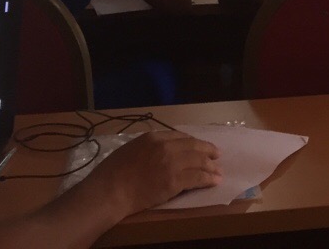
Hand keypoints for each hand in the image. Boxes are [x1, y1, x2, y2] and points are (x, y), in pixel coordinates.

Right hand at [88, 130, 221, 216]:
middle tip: (217, 154)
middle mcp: (166, 146)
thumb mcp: (131, 148)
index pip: (180, 137)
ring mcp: (172, 163)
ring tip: (218, 170)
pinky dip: (208, 179)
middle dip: (207, 150)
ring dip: (211, 166)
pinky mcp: (175, 180)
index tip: (199, 146)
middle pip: (193, 146)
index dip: (193, 142)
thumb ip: (148, 146)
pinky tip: (214, 181)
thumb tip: (160, 150)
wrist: (110, 190)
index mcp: (154, 137)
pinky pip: (197, 177)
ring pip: (199, 161)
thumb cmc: (113, 172)